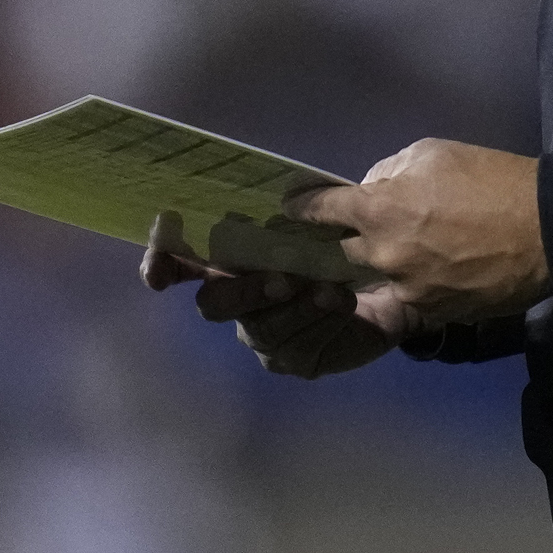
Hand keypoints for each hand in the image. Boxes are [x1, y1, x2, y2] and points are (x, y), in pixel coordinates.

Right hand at [139, 209, 408, 377]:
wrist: (395, 284)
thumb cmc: (345, 242)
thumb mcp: (325, 218)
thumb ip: (301, 207)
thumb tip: (294, 194)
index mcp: (233, 259)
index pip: (181, 260)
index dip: (162, 263)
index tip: (157, 274)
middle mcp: (238, 299)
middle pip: (214, 304)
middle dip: (245, 292)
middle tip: (281, 280)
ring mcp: (264, 334)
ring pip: (262, 329)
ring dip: (296, 308)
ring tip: (331, 291)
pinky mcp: (297, 358)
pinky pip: (298, 348)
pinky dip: (322, 324)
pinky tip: (345, 306)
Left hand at [289, 137, 548, 329]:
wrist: (549, 230)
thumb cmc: (494, 180)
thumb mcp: (436, 152)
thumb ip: (392, 170)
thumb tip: (376, 189)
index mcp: (378, 209)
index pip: (318, 209)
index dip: (303, 207)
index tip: (294, 208)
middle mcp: (382, 254)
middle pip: (343, 250)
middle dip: (349, 238)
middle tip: (366, 229)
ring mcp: (406, 288)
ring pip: (377, 276)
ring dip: (386, 263)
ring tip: (415, 251)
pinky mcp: (433, 311)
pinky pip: (410, 295)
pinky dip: (417, 282)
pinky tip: (442, 269)